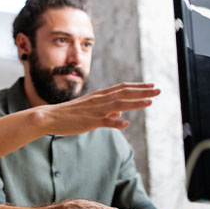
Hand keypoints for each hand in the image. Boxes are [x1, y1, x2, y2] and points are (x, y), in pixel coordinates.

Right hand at [44, 83, 160, 135]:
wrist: (50, 117)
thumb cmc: (70, 114)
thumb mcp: (90, 109)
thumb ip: (107, 109)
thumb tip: (121, 112)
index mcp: (99, 95)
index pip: (122, 88)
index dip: (138, 86)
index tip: (151, 85)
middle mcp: (99, 100)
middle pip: (124, 93)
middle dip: (142, 92)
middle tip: (158, 90)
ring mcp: (95, 110)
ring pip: (118, 104)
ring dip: (135, 103)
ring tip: (150, 102)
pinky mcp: (89, 121)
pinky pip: (105, 121)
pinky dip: (116, 121)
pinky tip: (126, 123)